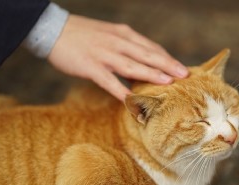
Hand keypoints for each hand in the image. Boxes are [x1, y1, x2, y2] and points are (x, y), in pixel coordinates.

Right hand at [48, 15, 187, 100]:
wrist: (54, 29)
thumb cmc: (83, 34)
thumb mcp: (109, 34)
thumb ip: (126, 47)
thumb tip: (141, 62)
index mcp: (123, 34)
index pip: (151, 47)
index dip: (167, 58)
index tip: (180, 67)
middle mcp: (118, 42)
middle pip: (147, 54)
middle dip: (168, 65)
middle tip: (184, 74)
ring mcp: (104, 54)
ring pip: (132, 65)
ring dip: (151, 74)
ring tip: (168, 82)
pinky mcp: (91, 66)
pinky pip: (109, 81)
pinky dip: (121, 90)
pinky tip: (132, 100)